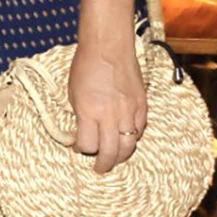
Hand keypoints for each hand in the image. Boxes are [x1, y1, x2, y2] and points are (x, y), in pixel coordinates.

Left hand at [67, 36, 145, 172]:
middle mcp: (111, 115)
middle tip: (99, 169)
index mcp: (90, 111)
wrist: (108, 47)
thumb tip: (83, 132)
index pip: (88, 145)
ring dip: (121, 156)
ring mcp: (130, 111)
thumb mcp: (73, 93)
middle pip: (111, 152)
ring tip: (114, 160)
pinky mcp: (142, 106)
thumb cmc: (85, 67)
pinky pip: (140, 130)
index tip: (77, 147)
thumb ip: (81, 115)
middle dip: (104, 164)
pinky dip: (133, 138)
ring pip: (129, 145)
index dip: (81, 149)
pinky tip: (126, 139)